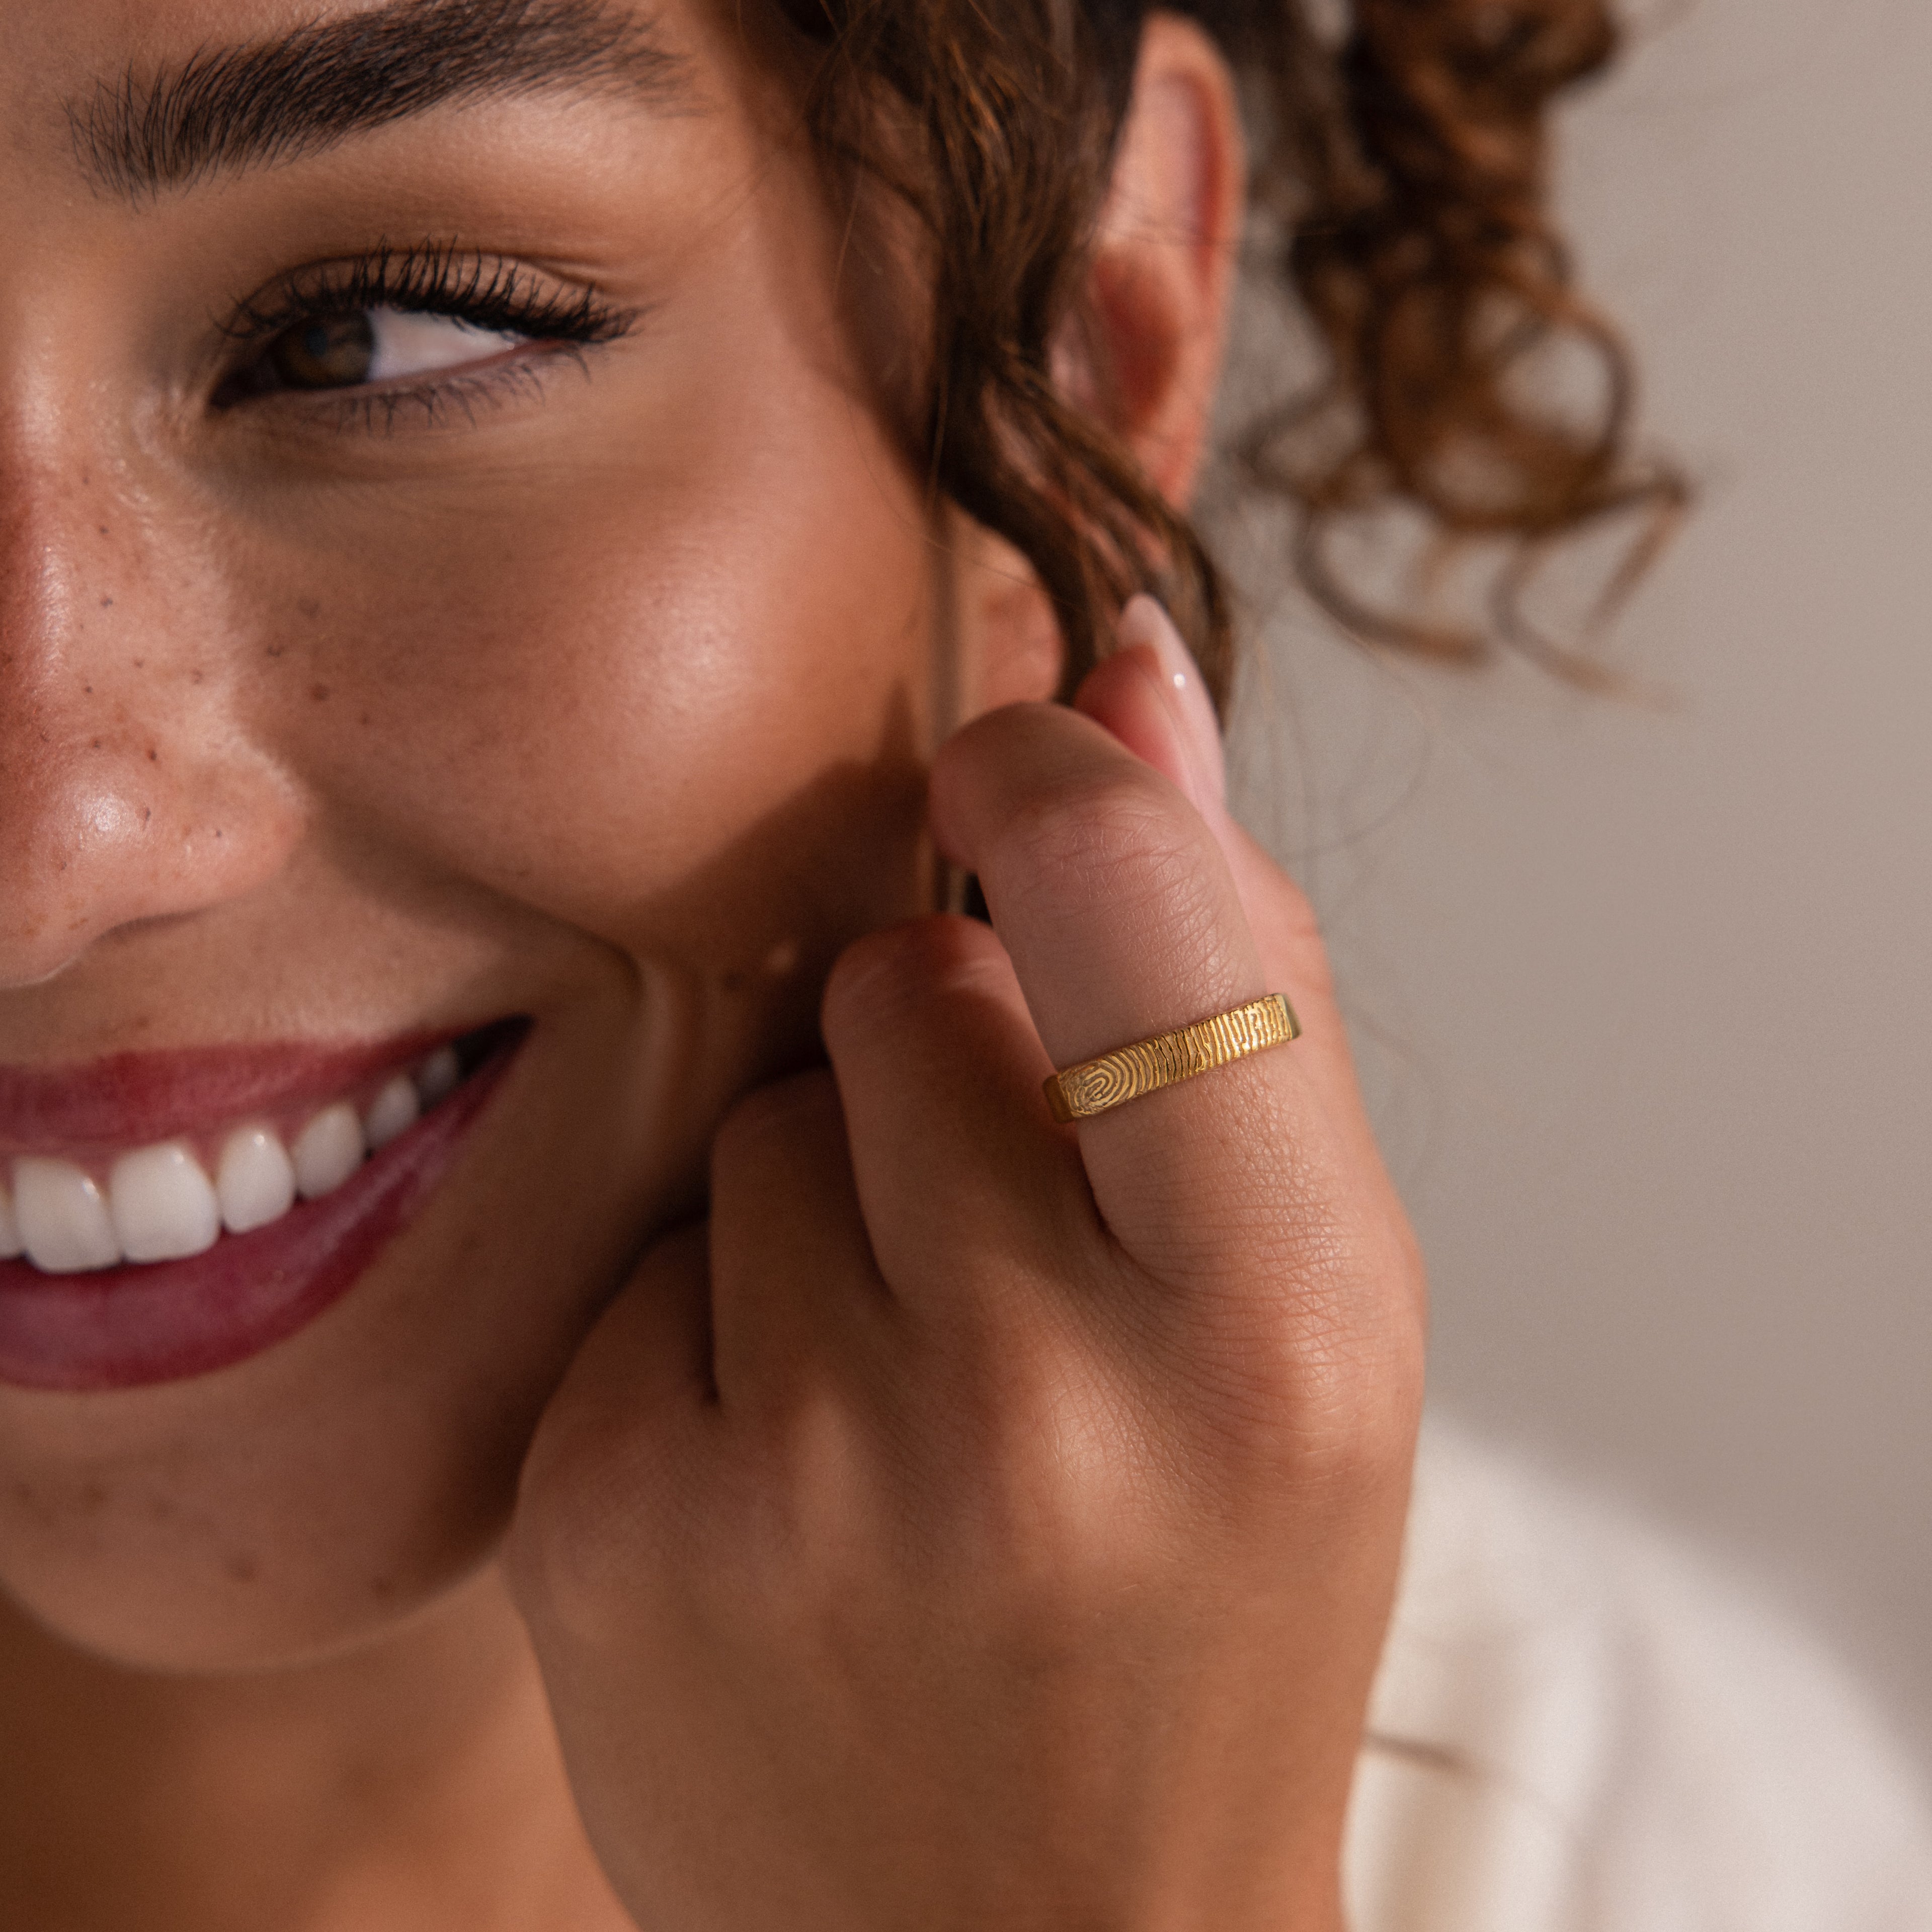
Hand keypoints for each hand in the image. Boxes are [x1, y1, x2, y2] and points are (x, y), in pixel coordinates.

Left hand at [509, 598, 1425, 1931]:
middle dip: (954, 1047)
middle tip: (1015, 1237)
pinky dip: (719, 1318)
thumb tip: (1126, 677)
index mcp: (1268, 1325)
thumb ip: (1236, 970)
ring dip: (833, 1191)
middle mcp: (1031, 1399)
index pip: (1124, 890)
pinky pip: (649, 1257)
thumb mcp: (1319, 1302)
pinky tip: (796, 1467)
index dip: (1055, 784)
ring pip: (763, 1115)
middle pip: (907, 986)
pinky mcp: (611, 1522)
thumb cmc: (1218, 1591)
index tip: (1017, 786)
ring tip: (914, 1384)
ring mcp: (798, 1473)